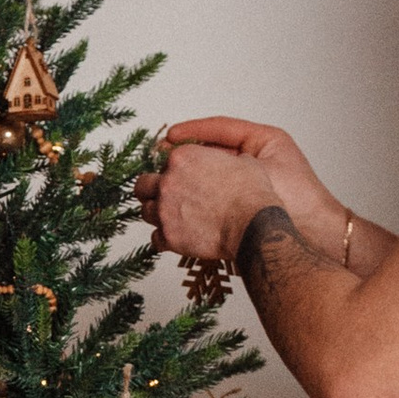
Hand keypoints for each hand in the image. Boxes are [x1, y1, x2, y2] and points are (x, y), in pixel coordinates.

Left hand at [135, 117, 330, 263]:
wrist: (254, 226)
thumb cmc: (253, 195)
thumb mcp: (245, 162)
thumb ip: (228, 158)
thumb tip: (235, 160)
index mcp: (184, 157)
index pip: (165, 160)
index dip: (172, 169)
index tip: (177, 176)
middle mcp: (168, 181)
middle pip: (143, 184)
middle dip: (151, 190)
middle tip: (162, 197)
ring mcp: (165, 209)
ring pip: (145, 211)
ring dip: (156, 214)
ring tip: (171, 219)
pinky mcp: (168, 235)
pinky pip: (154, 239)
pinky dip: (164, 239)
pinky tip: (174, 239)